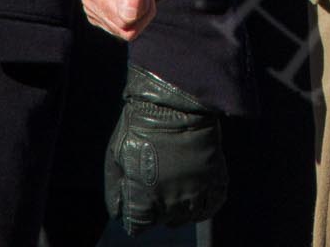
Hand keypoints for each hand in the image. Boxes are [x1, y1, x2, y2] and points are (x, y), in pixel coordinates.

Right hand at [80, 0, 160, 40]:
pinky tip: (132, 1)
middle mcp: (90, 4)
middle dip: (144, 12)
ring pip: (126, 33)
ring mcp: (93, 13)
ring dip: (141, 16)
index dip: (144, 5)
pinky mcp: (99, 19)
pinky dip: (134, 19)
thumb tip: (129, 16)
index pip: (127, 17)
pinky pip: (123, 31)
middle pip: (127, 30)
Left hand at [105, 65, 226, 230]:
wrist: (175, 101)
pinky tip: (200, 199)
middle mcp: (170, 199)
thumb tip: (116, 211)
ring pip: (189, 217)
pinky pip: (214, 204)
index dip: (136, 217)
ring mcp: (195, 189)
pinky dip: (207, 207)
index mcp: (142, 196)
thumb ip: (114, 187)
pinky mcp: (215, 176)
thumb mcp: (115, 155)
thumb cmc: (140, 124)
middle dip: (159, 212)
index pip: (138, 227)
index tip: (138, 205)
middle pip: (165, 221)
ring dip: (182, 211)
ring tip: (179, 197)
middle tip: (159, 193)